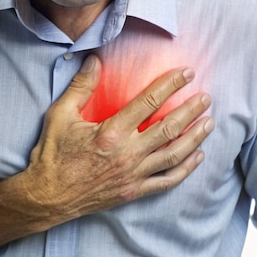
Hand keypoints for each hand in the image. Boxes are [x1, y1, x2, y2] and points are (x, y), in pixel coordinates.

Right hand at [22, 54, 212, 221]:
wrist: (47, 196)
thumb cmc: (53, 153)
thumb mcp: (60, 114)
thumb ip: (80, 86)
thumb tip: (95, 60)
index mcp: (111, 132)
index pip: (149, 102)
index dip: (171, 85)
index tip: (186, 74)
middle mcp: (127, 154)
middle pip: (169, 128)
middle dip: (191, 110)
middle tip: (206, 98)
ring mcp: (133, 175)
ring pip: (174, 154)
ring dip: (195, 137)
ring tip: (209, 123)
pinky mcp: (133, 191)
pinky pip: (167, 181)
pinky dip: (186, 169)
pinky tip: (197, 157)